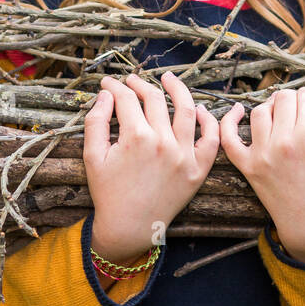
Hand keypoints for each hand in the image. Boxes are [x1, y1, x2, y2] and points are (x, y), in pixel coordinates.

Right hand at [83, 70, 219, 263]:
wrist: (130, 227)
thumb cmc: (108, 192)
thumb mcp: (92, 156)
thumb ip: (96, 121)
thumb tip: (106, 94)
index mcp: (135, 138)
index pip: (127, 99)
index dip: (115, 86)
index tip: (108, 83)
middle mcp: (163, 142)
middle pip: (154, 99)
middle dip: (139, 84)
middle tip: (131, 80)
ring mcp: (184, 155)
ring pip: (186, 109)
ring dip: (177, 88)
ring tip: (168, 78)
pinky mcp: (198, 169)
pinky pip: (211, 139)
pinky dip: (209, 120)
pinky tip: (198, 109)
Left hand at [219, 85, 304, 263]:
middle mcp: (283, 141)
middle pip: (282, 98)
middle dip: (294, 101)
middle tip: (301, 115)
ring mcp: (262, 154)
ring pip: (259, 111)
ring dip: (271, 108)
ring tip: (281, 118)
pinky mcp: (247, 166)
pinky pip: (229, 138)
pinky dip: (229, 121)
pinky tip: (238, 111)